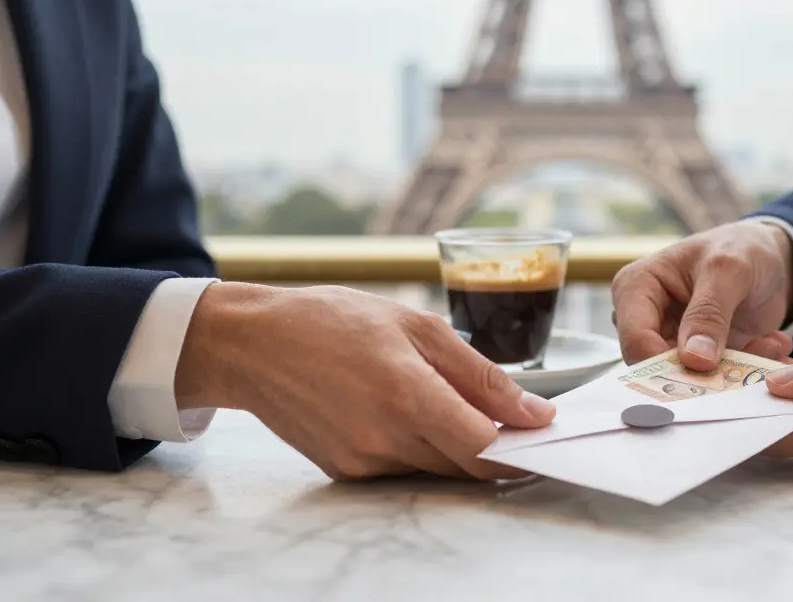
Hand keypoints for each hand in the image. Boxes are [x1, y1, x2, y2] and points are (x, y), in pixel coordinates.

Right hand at [174, 283, 555, 480]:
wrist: (251, 344)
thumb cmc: (334, 320)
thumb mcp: (417, 326)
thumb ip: (481, 374)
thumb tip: (535, 412)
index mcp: (407, 395)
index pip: (485, 450)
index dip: (521, 449)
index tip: (541, 432)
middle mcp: (385, 438)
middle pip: (466, 465)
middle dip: (495, 445)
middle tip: (506, 413)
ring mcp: (363, 461)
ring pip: (437, 468)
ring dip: (455, 443)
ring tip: (437, 393)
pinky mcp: (346, 471)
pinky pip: (404, 467)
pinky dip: (419, 444)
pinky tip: (400, 406)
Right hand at [610, 220, 792, 369]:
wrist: (771, 256)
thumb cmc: (740, 248)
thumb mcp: (727, 270)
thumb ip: (709, 313)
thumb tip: (694, 360)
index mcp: (636, 288)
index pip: (636, 339)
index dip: (663, 363)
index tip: (706, 370)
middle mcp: (648, 319)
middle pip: (657, 368)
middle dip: (704, 374)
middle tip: (747, 367)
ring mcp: (674, 341)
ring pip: (690, 379)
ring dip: (735, 371)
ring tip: (771, 347)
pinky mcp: (700, 358)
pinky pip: (717, 380)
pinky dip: (748, 369)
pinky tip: (773, 347)